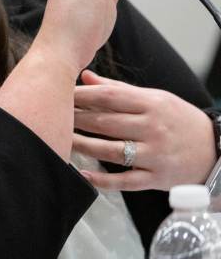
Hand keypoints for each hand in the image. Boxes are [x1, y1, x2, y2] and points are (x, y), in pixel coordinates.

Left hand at [72, 70, 215, 190]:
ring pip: (110, 151)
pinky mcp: (157, 178)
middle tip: (53, 117)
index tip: (59, 95)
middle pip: (105, 123)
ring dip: (82, 146)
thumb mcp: (154, 98)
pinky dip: (102, 180)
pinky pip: (125, 181)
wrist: (215, 149)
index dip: (81, 96)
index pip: (109, 97)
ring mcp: (155, 155)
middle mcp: (153, 128)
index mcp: (151, 104)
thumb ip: (117, 90)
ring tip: (61, 141)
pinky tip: (83, 174)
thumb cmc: (177, 119)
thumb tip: (86, 77)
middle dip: (75, 120)